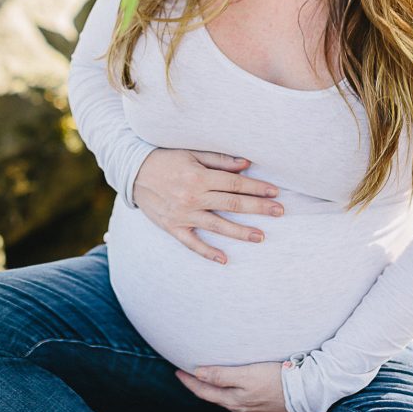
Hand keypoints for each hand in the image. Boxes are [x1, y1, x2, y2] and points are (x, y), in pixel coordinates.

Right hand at [132, 149, 283, 263]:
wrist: (133, 172)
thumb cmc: (165, 159)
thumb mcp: (191, 153)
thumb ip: (219, 160)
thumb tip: (247, 164)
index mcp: (199, 176)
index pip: (235, 184)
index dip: (257, 188)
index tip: (275, 192)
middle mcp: (193, 197)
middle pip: (232, 204)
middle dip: (258, 208)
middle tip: (279, 212)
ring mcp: (183, 214)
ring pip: (217, 226)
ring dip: (241, 232)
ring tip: (261, 236)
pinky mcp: (172, 227)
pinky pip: (192, 243)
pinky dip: (208, 252)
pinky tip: (224, 259)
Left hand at [175, 361, 288, 411]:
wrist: (305, 390)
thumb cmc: (276, 379)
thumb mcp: (246, 374)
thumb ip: (222, 375)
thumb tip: (199, 374)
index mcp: (234, 400)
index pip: (203, 392)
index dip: (189, 382)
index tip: (177, 370)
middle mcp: (240, 407)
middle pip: (212, 397)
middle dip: (197, 385)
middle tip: (185, 373)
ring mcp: (250, 407)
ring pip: (224, 398)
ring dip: (211, 389)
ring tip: (203, 378)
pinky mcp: (261, 404)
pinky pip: (236, 399)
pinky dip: (226, 391)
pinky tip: (229, 386)